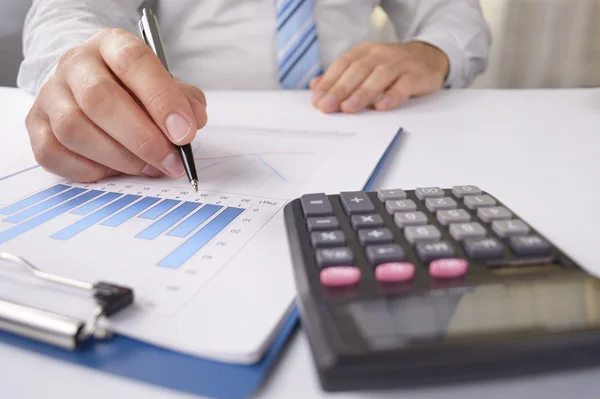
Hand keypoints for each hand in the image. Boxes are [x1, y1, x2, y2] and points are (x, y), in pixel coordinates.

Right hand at [25, 28, 207, 182]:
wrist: (92, 87)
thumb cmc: (136, 91)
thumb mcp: (167, 86)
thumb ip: (185, 102)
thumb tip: (191, 122)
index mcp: (112, 46)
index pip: (134, 62)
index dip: (161, 99)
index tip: (184, 133)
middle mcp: (76, 64)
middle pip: (99, 99)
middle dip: (142, 138)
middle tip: (170, 162)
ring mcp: (51, 94)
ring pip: (74, 129)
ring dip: (119, 158)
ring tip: (148, 168)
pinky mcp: (35, 124)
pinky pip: (53, 153)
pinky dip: (87, 170)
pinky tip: (113, 171)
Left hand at [310, 41, 448, 112]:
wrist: (428, 58)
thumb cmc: (390, 68)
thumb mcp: (364, 68)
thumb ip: (341, 78)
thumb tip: (315, 86)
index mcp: (364, 52)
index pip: (342, 65)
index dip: (328, 82)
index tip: (317, 101)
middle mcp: (380, 55)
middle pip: (358, 71)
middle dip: (340, 89)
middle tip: (327, 107)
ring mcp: (399, 64)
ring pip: (379, 77)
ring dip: (362, 93)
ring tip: (348, 108)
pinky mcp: (416, 75)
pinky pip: (403, 85)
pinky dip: (392, 96)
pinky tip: (382, 107)